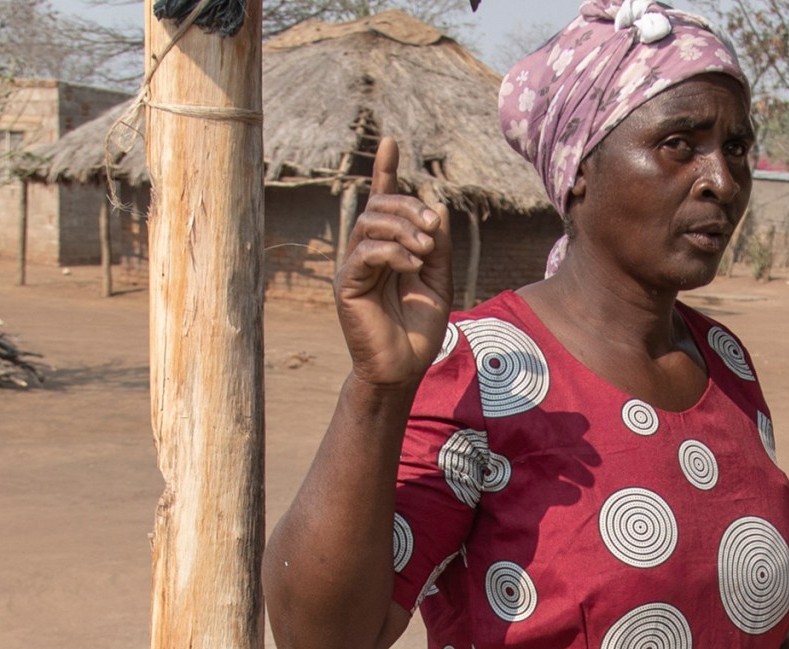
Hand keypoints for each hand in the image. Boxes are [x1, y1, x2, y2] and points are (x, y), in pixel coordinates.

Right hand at [334, 136, 452, 388]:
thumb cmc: (419, 327)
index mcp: (389, 247)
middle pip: (379, 205)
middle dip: (409, 207)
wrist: (404, 367)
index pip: (383, 201)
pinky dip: (393, 252)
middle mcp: (367, 252)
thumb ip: (440, 245)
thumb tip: (437, 207)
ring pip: (369, 222)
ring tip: (425, 251)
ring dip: (403, 228)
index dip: (386, 170)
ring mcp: (355, 267)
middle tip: (433, 228)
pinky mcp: (348, 285)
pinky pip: (366, 252)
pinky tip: (412, 265)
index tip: (391, 141)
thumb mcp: (440, 280)